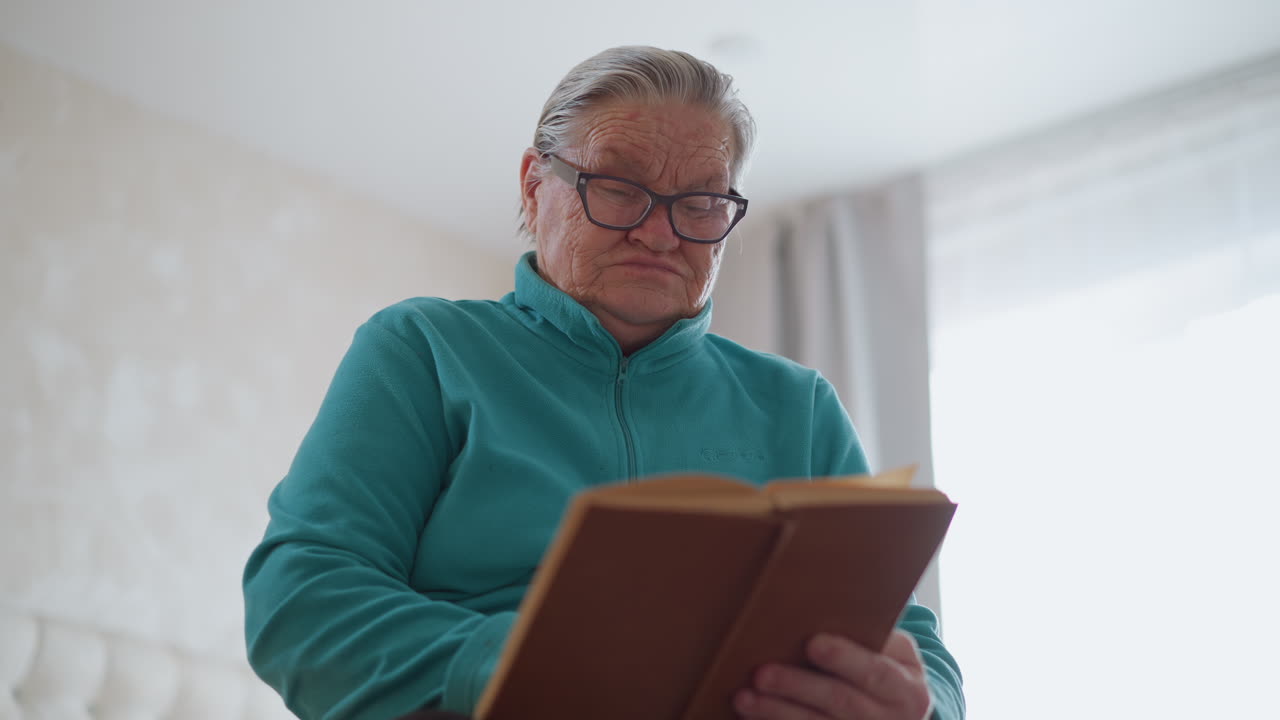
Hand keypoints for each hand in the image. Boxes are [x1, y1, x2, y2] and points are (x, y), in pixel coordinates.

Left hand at [734, 630, 931, 719]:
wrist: (897, 715)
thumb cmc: (887, 670)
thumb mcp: (895, 654)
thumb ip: (871, 637)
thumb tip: (823, 606)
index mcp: (906, 690)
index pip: (875, 673)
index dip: (844, 658)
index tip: (813, 644)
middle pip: (840, 702)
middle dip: (798, 687)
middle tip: (762, 673)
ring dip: (776, 712)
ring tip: (744, 698)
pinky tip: (750, 716)